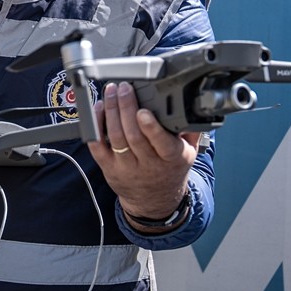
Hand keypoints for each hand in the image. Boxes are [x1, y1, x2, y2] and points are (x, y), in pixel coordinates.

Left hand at [89, 82, 200, 221]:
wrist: (155, 201)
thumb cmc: (170, 170)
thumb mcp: (189, 153)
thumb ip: (191, 130)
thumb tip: (194, 106)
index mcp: (171, 158)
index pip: (161, 143)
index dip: (150, 126)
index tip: (143, 111)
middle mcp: (148, 164)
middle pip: (133, 135)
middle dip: (126, 108)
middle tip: (124, 88)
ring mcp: (126, 167)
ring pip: (116, 137)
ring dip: (111, 111)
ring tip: (112, 92)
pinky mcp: (109, 168)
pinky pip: (98, 145)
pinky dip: (96, 125)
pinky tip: (99, 109)